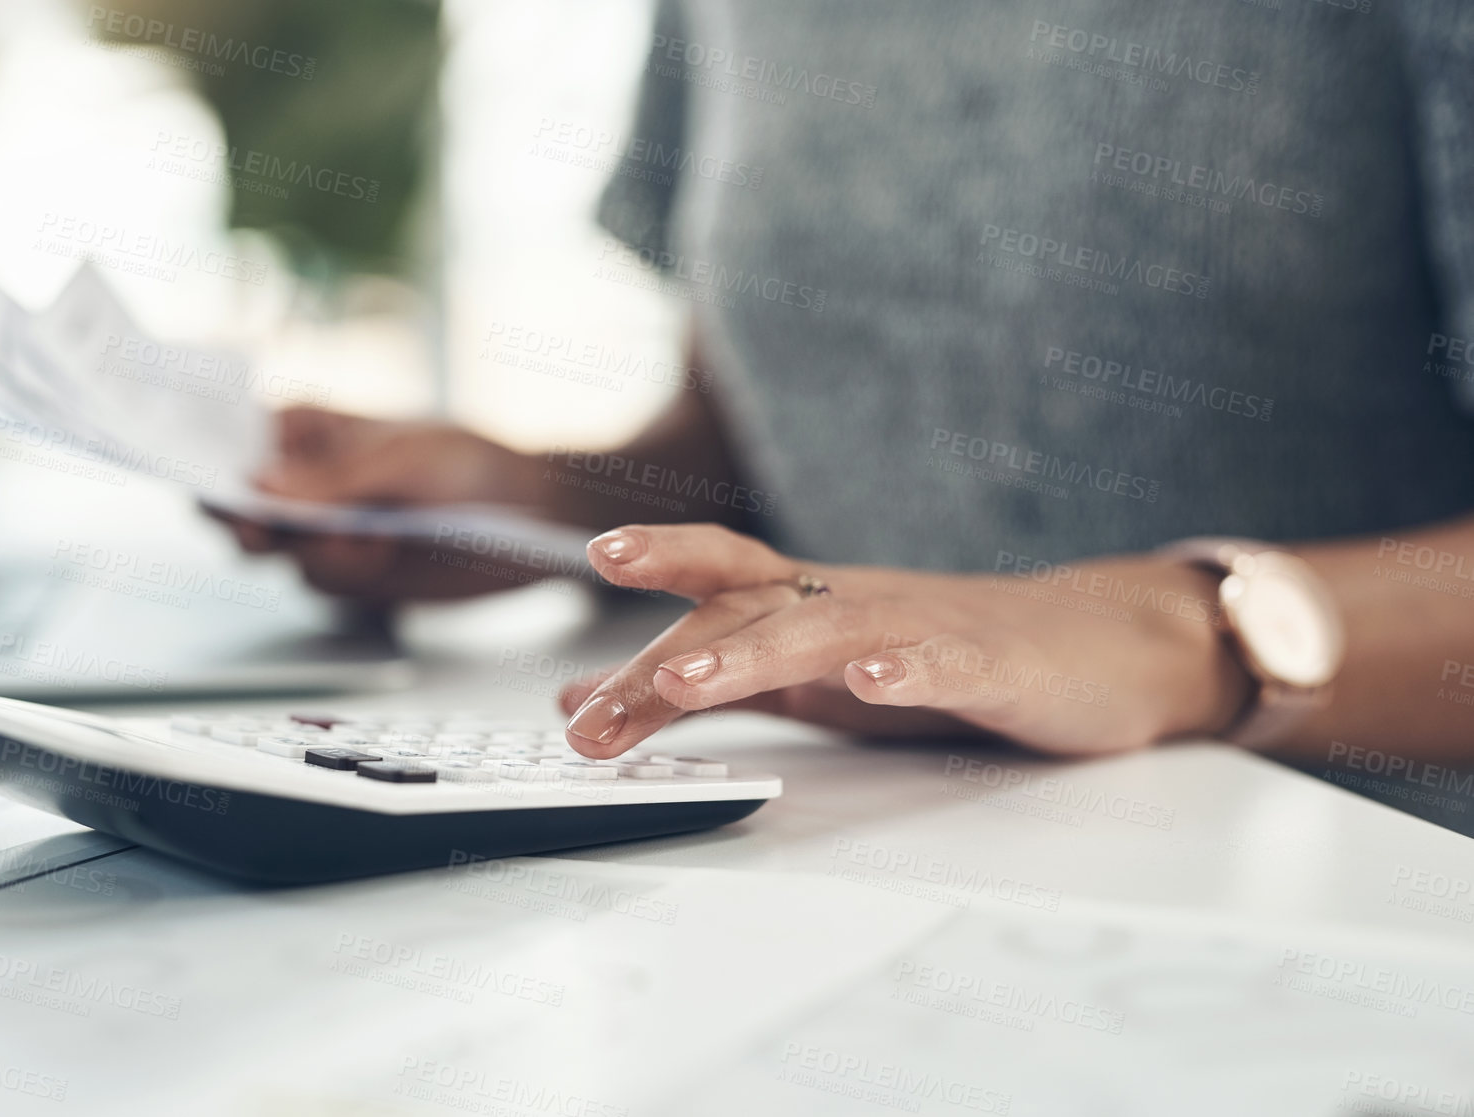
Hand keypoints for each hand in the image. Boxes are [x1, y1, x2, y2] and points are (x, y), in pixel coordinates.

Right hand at [211, 408, 552, 600]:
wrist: (529, 518)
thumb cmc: (469, 462)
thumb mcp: (401, 459)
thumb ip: (329, 480)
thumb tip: (257, 488)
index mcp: (303, 428)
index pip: (227, 437)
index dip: (197, 454)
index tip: (190, 470)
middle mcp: (301, 480)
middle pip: (233, 507)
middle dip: (245, 522)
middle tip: (267, 528)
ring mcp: (321, 528)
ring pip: (274, 554)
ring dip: (316, 550)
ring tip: (371, 534)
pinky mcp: (348, 571)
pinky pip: (317, 582)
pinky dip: (348, 573)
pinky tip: (387, 552)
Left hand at [558, 524, 1252, 757]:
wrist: (1101, 640)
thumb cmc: (940, 653)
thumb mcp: (808, 676)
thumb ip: (703, 680)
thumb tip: (584, 698)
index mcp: (807, 604)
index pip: (706, 604)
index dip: (625, 645)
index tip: (558, 689)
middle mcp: (852, 602)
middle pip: (745, 611)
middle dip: (666, 657)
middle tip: (592, 712)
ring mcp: (922, 626)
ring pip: (826, 630)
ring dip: (753, 653)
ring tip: (691, 684)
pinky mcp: (993, 663)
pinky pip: (947, 662)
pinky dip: (910, 670)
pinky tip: (877, 682)